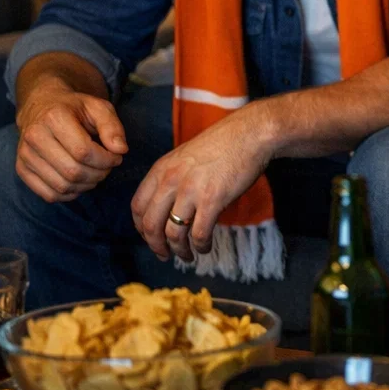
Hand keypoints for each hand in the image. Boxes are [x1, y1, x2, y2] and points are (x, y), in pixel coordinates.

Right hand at [14, 83, 127, 201]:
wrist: (41, 106)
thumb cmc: (74, 108)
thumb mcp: (98, 107)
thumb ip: (112, 127)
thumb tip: (121, 150)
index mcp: (54, 118)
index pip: (83, 151)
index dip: (106, 160)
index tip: (116, 156)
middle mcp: (34, 137)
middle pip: (73, 171)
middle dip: (99, 174)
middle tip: (108, 167)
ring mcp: (25, 155)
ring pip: (62, 186)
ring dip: (86, 185)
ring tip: (95, 173)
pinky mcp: (22, 169)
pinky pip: (49, 194)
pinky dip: (70, 194)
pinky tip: (80, 182)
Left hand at [130, 110, 270, 261]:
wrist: (250, 134)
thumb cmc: (223, 144)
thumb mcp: (186, 156)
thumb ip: (172, 178)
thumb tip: (169, 206)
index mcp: (161, 169)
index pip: (137, 207)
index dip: (141, 228)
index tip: (150, 237)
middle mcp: (171, 181)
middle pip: (151, 225)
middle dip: (155, 246)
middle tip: (164, 254)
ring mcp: (191, 191)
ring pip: (173, 233)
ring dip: (179, 250)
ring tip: (187, 255)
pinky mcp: (213, 200)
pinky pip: (200, 234)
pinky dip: (200, 246)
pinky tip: (205, 248)